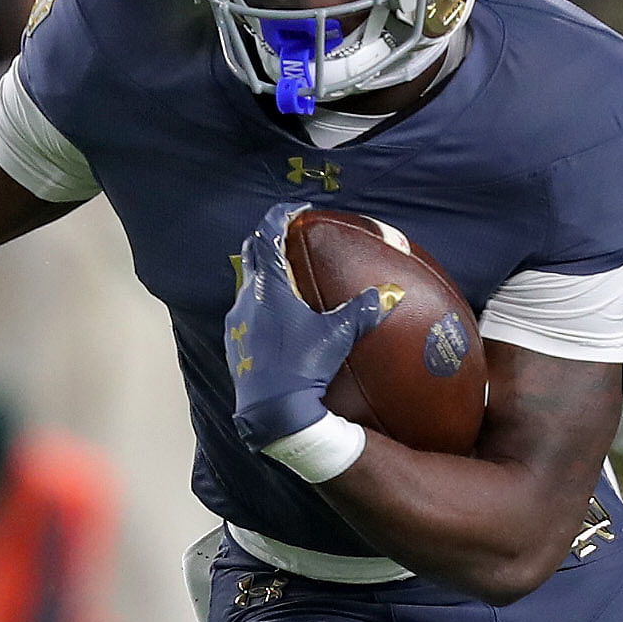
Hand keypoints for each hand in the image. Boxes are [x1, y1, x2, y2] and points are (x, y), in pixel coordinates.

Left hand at [224, 196, 383, 447]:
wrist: (271, 411)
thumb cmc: (301, 368)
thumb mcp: (336, 337)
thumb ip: (362, 311)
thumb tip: (389, 293)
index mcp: (269, 286)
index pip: (269, 235)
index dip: (281, 216)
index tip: (297, 210)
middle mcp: (246, 297)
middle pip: (251, 253)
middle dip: (268, 240)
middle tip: (288, 239)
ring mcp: (236, 320)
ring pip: (246, 283)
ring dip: (264, 275)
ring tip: (287, 281)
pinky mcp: (233, 342)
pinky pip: (244, 311)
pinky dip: (259, 304)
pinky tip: (276, 320)